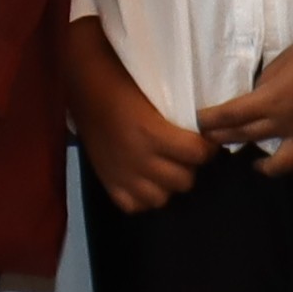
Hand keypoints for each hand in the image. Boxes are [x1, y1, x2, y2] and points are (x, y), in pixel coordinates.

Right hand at [60, 18, 206, 217]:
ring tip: (161, 169)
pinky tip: (141, 181)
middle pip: (184, 180)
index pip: (198, 154)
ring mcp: (123, 176)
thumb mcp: (157, 99)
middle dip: (188, 167)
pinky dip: (141, 196)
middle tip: (182, 155)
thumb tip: (206, 135)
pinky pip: (135, 205)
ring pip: (162, 198)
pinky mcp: (108, 184)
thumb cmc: (124, 86)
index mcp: (153, 135)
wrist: (85, 89)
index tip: (205, 143)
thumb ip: (179, 123)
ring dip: (165, 184)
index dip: (207, 148)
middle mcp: (140, 160)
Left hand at [194, 45, 292, 183]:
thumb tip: (257, 98)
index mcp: (269, 101)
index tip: (199, 123)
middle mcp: (284, 125)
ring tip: (256, 164)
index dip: (209, 121)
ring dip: (263, 167)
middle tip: (211, 140)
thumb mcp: (281, 63)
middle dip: (223, 138)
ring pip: (279, 166)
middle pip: (245, 137)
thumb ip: (266, 86)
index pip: (228, 115)